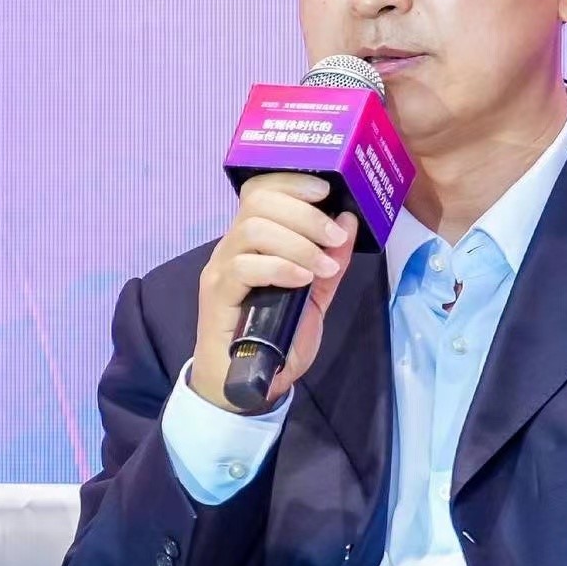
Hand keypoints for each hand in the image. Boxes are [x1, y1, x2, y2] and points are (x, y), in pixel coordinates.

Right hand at [189, 173, 357, 411]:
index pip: (262, 189)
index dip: (291, 181)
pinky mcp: (217, 294)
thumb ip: (331, 260)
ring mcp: (222, 268)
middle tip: (334, 236)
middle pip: (260, 202)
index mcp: (254, 238)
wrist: (244, 384)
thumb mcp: (315, 295)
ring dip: (297, 242)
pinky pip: (245, 267)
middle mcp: (233, 246)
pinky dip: (280, 267)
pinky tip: (302, 279)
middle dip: (305, 213)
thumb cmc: (276, 336)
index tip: (326, 190)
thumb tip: (349, 220)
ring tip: (322, 265)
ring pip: (253, 229)